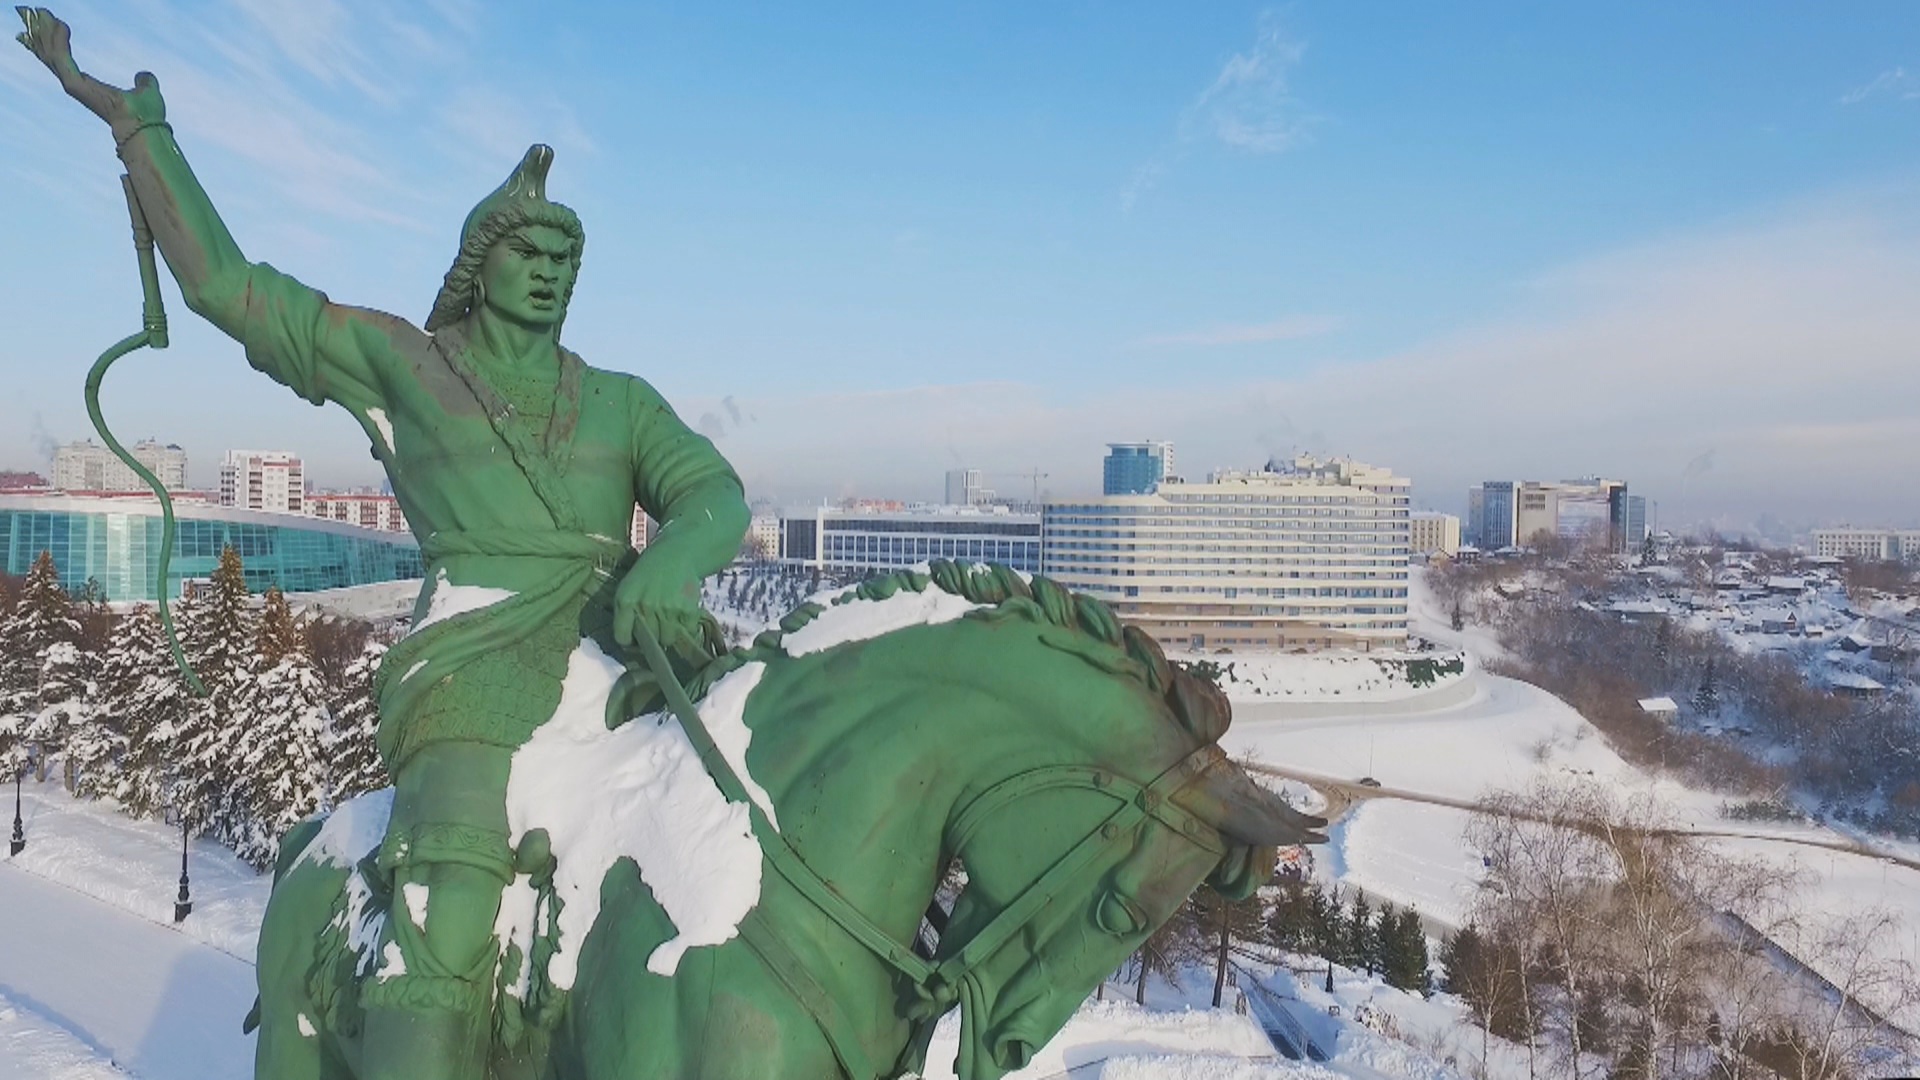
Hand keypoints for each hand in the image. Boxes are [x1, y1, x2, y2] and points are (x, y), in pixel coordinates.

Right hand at [16, 7, 165, 140]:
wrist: (144, 123)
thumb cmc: (145, 113)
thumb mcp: (146, 90)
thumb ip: (143, 81)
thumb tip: (144, 76)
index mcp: (91, 88)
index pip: (65, 62)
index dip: (58, 43)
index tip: (58, 23)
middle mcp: (78, 87)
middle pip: (52, 57)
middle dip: (44, 35)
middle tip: (40, 13)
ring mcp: (74, 86)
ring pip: (52, 55)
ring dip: (46, 34)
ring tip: (45, 14)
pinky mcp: (74, 85)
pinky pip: (61, 58)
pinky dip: (59, 41)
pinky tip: (62, 26)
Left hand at [613, 554, 702, 654]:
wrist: (677, 554)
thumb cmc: (648, 574)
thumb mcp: (627, 588)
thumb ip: (623, 615)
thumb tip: (630, 646)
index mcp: (626, 600)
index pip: (622, 637)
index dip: (628, 639)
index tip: (634, 635)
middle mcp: (646, 605)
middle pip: (648, 642)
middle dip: (652, 635)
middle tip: (656, 621)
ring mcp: (669, 608)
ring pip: (668, 640)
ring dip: (669, 633)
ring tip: (670, 617)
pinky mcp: (689, 610)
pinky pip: (687, 633)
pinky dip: (687, 628)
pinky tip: (682, 613)